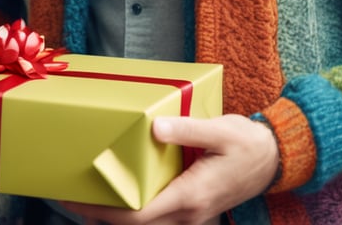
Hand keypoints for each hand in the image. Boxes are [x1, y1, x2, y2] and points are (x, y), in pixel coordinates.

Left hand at [61, 113, 278, 224]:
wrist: (273, 160)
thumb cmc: (247, 145)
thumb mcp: (220, 130)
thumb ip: (187, 130)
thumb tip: (154, 127)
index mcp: (191, 196)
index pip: (137, 216)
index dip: (103, 211)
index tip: (76, 199)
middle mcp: (186, 214)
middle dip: (97, 215)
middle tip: (68, 195)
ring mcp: (188, 216)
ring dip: (113, 215)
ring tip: (85, 194)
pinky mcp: (189, 210)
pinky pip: (153, 218)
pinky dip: (130, 211)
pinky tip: (119, 192)